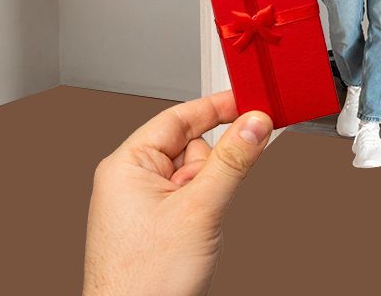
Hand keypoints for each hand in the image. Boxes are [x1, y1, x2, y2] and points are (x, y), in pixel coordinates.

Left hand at [83, 91, 272, 295]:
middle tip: (210, 200)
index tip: (248, 102)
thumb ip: (232, 161)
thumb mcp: (200, 210)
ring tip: (197, 231)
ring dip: (207, 197)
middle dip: (210, 170)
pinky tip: (195, 239)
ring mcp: (139, 206)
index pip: (178, 117)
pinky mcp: (151, 227)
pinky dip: (201, 214)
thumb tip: (254, 124)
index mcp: (126, 164)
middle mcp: (129, 181)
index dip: (215, 107)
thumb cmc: (144, 283)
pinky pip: (188, 203)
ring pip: (194, 178)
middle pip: (191, 148)